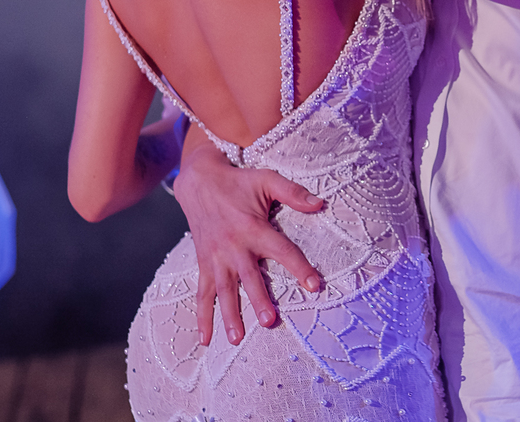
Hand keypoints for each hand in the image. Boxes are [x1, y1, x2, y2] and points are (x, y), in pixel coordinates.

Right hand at [173, 138, 322, 345]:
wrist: (199, 181)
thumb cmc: (238, 181)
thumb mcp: (267, 180)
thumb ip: (293, 192)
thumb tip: (320, 203)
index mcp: (253, 227)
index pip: (281, 250)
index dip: (299, 267)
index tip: (314, 285)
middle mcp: (234, 246)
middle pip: (250, 277)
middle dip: (259, 299)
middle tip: (270, 320)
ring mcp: (216, 257)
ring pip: (224, 290)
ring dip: (230, 315)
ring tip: (237, 338)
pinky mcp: (203, 264)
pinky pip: (202, 292)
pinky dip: (202, 316)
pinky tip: (206, 339)